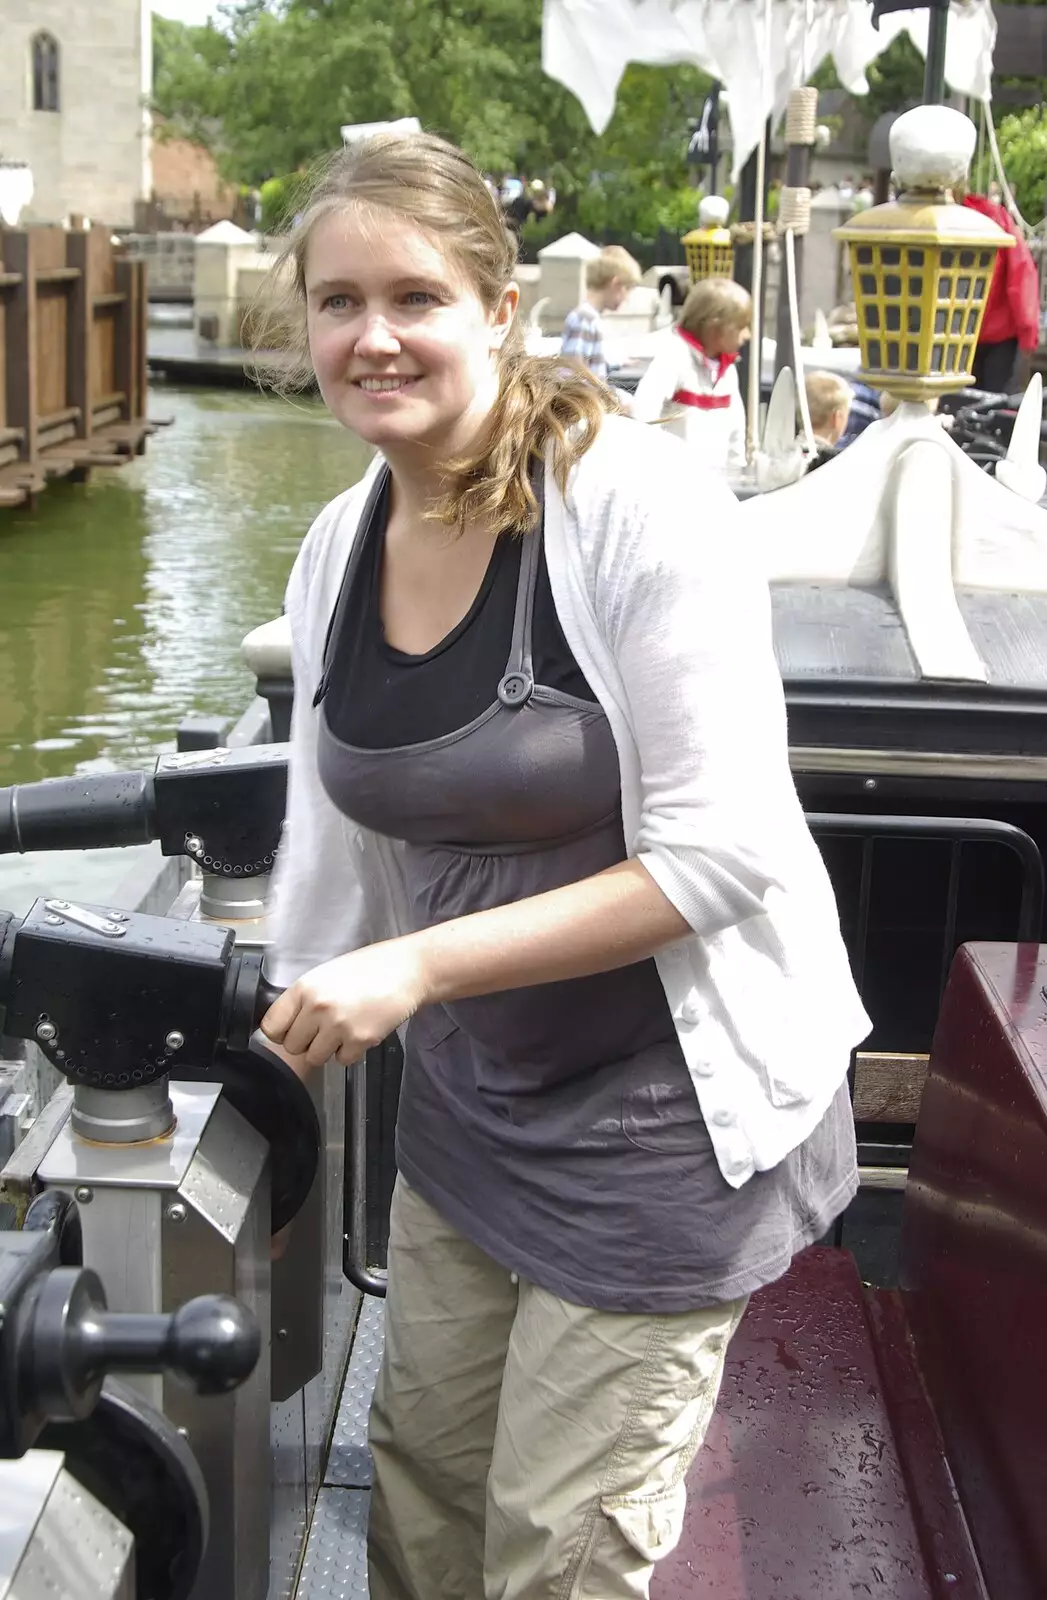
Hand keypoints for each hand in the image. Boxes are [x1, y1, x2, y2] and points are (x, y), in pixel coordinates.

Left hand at [259, 937, 428, 1071]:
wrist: (409, 970)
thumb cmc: (370, 967)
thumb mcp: (327, 974)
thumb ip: (305, 998)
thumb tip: (286, 1023)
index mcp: (305, 987)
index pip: (271, 1026)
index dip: (280, 1032)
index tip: (290, 1031)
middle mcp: (318, 1007)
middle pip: (292, 1046)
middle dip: (306, 1041)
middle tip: (324, 1029)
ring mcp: (339, 1025)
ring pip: (315, 1057)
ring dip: (327, 1049)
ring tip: (343, 1030)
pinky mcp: (360, 1040)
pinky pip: (342, 1060)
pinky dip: (350, 1052)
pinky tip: (360, 1031)